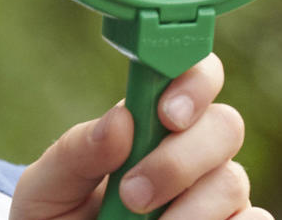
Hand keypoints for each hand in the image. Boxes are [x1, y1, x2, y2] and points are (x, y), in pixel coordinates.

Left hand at [10, 54, 269, 219]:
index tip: (166, 114)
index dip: (192, 82)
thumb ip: (76, 153)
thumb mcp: (47, 186)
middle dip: (181, 159)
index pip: (194, 75)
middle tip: (133, 195)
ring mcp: (215, 197)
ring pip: (234, 182)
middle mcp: (193, 154)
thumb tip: (121, 121)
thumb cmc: (56, 218)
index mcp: (151, 122)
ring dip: (190, 210)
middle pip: (225, 126)